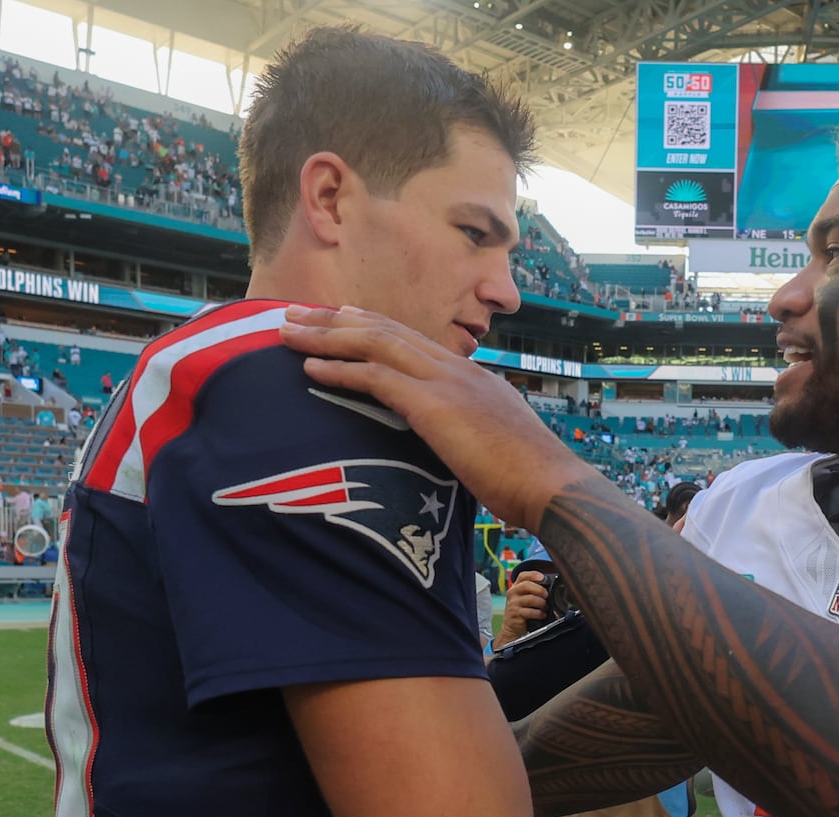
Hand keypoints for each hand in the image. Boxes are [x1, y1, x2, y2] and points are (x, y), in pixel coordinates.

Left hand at [278, 306, 595, 529]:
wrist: (550, 484)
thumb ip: (470, 433)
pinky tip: (309, 368)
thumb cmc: (529, 478)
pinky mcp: (434, 405)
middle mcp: (457, 369)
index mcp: (472, 376)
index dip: (372, 325)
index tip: (341, 317)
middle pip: (387, 331)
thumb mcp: (497, 444)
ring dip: (326, 335)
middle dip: (337, 319)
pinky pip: (376, 378)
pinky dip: (339, 370)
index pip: (413, 339)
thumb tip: (456, 443)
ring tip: (288, 330)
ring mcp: (447, 382)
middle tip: (296, 311)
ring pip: (376, 344)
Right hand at [498, 570, 549, 644]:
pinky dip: (539, 613)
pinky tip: (541, 615)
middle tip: (546, 595)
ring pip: (530, 599)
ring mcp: (513, 603)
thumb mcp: (525, 598)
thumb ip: (534, 591)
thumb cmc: (522, 610)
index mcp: (516, 586)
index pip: (523, 576)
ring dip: (541, 603)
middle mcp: (513, 593)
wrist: (512, 626)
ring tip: (544, 607)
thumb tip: (550, 588)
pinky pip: (530, 612)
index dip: (533, 575)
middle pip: (526, 585)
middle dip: (540, 589)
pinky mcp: (515, 614)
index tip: (542, 577)